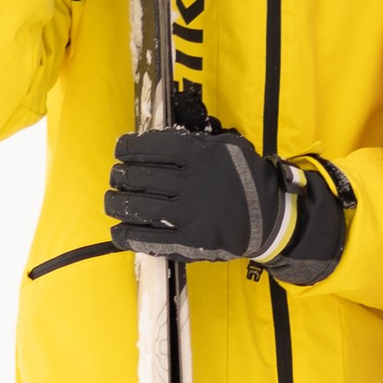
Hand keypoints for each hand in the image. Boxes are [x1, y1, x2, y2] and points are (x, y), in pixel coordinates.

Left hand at [106, 122, 346, 281]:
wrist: (272, 218)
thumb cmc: (247, 180)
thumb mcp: (228, 148)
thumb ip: (196, 143)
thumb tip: (158, 142)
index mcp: (198, 154)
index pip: (149, 146)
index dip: (127, 148)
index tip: (120, 151)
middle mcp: (189, 182)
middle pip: (138, 177)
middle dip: (119, 176)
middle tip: (115, 178)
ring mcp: (188, 214)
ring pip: (137, 207)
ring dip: (116, 204)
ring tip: (111, 202)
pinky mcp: (189, 241)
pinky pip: (149, 238)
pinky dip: (127, 235)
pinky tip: (118, 232)